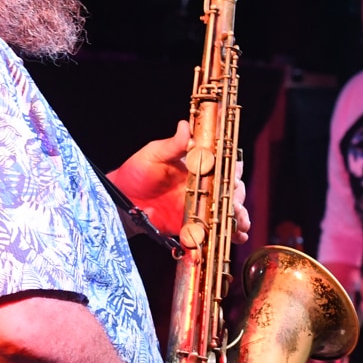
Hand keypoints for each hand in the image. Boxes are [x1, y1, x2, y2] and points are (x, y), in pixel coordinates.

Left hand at [106, 121, 249, 242]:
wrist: (122, 200)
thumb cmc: (136, 172)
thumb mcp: (154, 154)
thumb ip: (172, 145)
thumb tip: (185, 126)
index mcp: (197, 166)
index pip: (223, 165)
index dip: (232, 169)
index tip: (233, 173)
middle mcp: (203, 185)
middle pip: (231, 189)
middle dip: (238, 196)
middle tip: (236, 203)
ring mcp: (200, 205)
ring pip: (227, 210)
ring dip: (238, 216)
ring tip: (240, 224)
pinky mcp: (194, 224)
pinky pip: (214, 230)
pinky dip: (229, 234)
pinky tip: (237, 237)